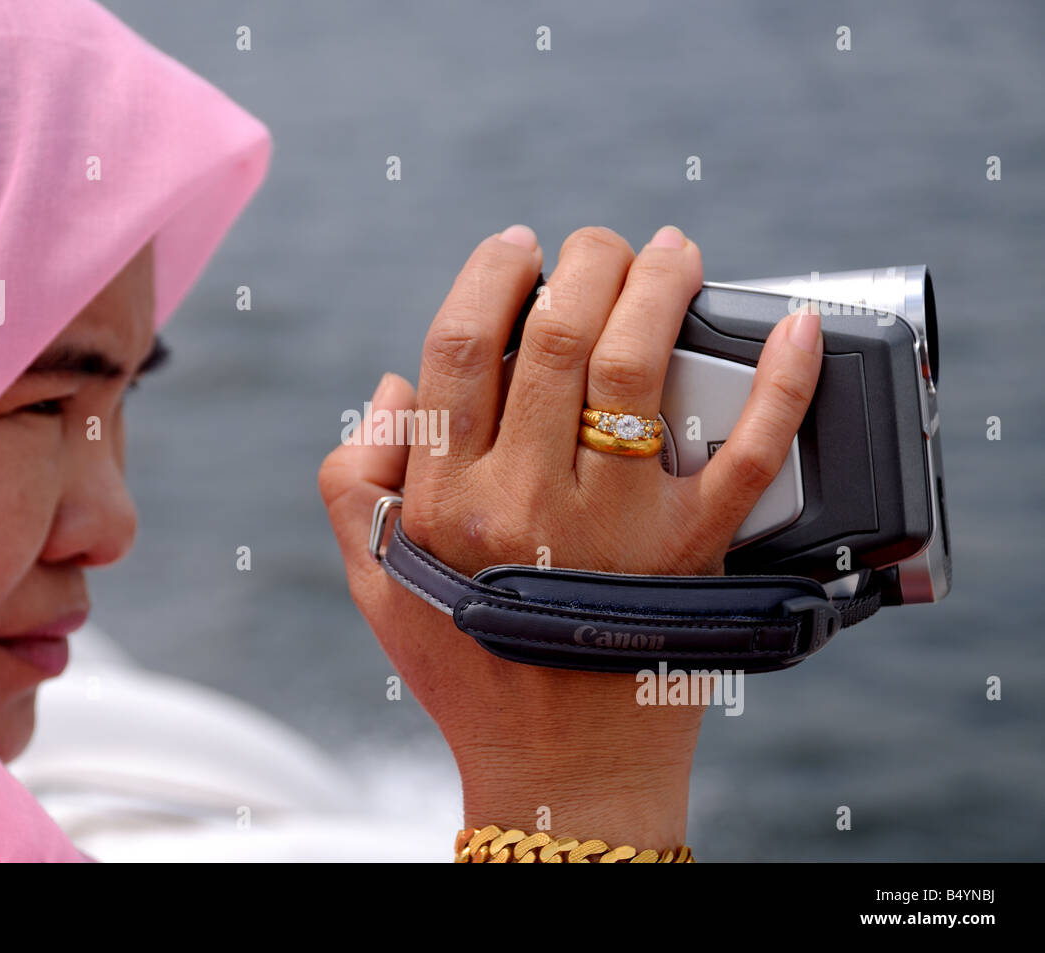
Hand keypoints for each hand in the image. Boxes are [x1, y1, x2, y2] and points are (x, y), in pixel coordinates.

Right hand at [320, 224, 823, 847]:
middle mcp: (528, 501)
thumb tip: (393, 386)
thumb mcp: (376, 582)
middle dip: (583, 260)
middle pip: (556, 335)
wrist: (559, 766)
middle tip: (596, 245)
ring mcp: (617, 526)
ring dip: (660, 285)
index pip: (459, 350)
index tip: (514, 247)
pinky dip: (783, 381)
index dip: (488, 277)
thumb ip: (355, 481)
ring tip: (671, 253)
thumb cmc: (465, 668)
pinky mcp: (694, 552)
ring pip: (640, 367)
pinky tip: (795, 324)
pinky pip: (749, 454)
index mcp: (447, 499)